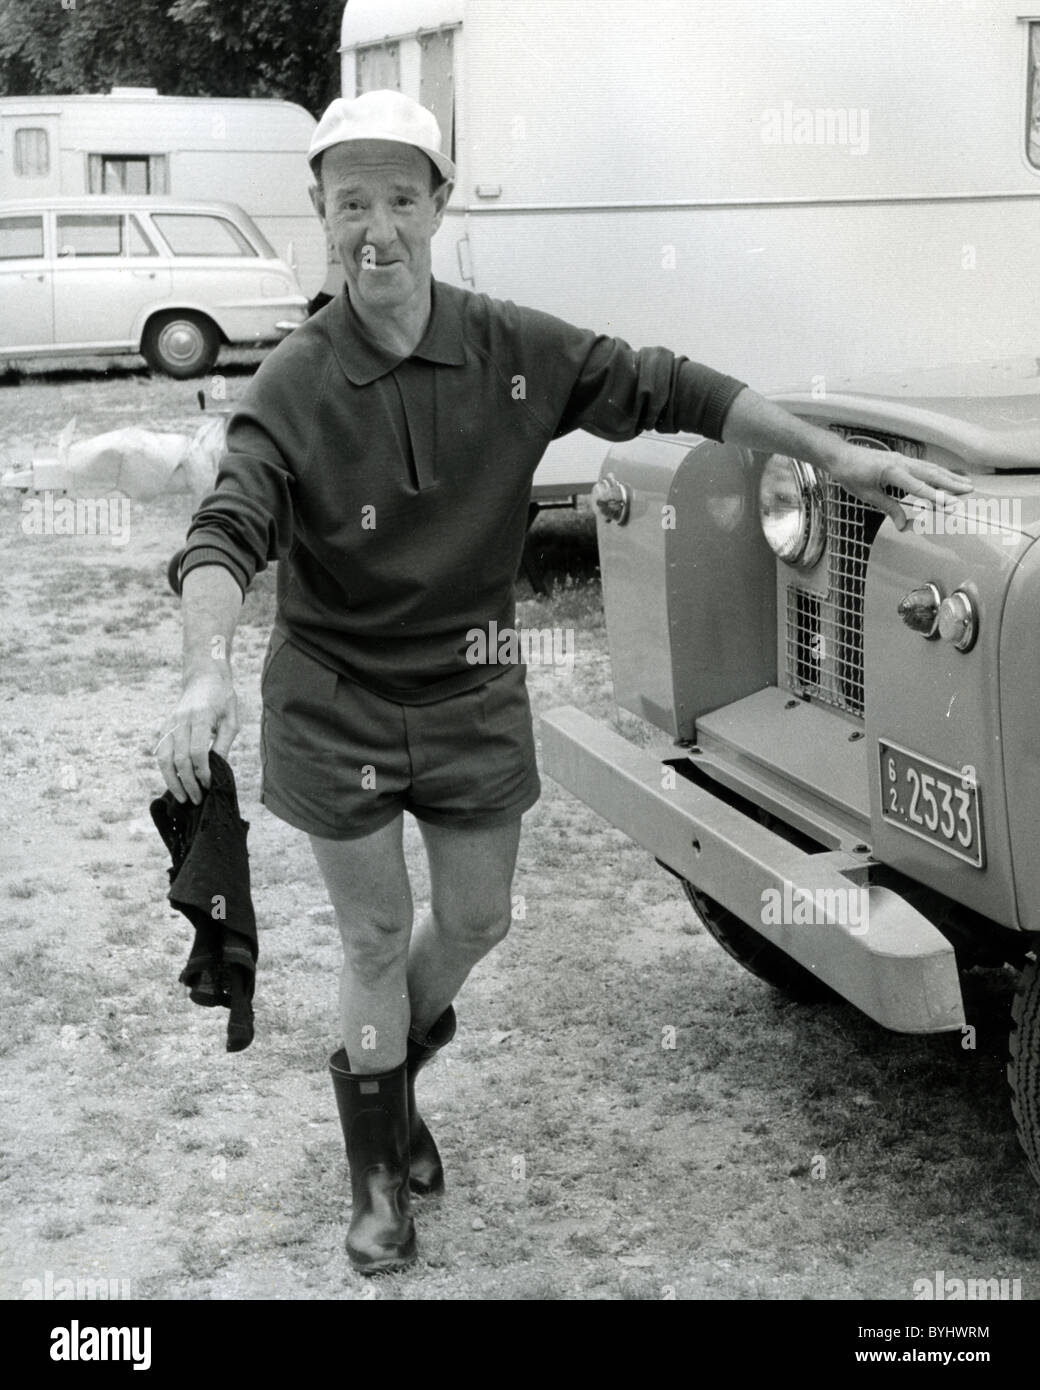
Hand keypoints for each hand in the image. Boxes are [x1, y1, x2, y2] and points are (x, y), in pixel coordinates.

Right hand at [156, 662, 238, 804]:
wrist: (203, 677)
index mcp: (200, 717)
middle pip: (179, 758)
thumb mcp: (231, 719)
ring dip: (172, 780)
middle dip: (188, 782)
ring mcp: (169, 723)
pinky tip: (174, 782)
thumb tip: (216, 769)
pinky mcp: (164, 726)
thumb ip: (223, 743)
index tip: (209, 784)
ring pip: (164, 757)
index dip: (202, 771)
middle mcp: (181, 720)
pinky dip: (165, 769)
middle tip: (198, 799)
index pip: (197, 751)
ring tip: (182, 798)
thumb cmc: (222, 699)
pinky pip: (160, 752)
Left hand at [824, 441, 973, 530]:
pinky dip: (937, 472)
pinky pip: (924, 466)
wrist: (841, 456)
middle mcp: (902, 463)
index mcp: (893, 472)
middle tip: (970, 490)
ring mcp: (903, 459)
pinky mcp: (901, 459)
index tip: (953, 504)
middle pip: (932, 474)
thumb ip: (888, 508)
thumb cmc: (851, 475)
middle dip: (952, 483)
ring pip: (930, 468)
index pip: (920, 488)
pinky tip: (945, 475)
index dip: (938, 497)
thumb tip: (903, 524)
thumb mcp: (867, 495)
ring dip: (949, 476)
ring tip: (965, 483)